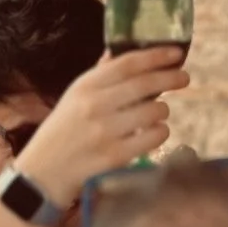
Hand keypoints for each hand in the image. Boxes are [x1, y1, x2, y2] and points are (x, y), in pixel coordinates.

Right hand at [18, 45, 189, 207]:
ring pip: (154, 111)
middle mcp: (94, 105)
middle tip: (184, 78)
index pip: (127, 63)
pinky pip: (154, 137)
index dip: (156, 55)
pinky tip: (153, 133)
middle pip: (145, 84)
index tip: (176, 52)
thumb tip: (119, 53)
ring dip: (162, 111)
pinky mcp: (116, 156)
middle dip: (171, 78)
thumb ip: (99, 76)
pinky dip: (159, 133)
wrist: (43, 173)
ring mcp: (105, 132)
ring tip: (157, 113)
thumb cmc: (63, 131)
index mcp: (84, 87)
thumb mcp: (74, 98)